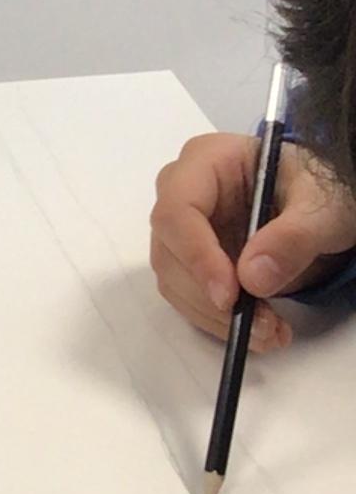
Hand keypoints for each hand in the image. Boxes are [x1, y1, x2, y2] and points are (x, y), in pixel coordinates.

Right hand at [151, 129, 355, 350]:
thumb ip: (293, 236)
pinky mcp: (191, 260)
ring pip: (175, 281)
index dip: (196, 256)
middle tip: (260, 326)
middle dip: (210, 297)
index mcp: (207, 161)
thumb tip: (252, 278)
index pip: (178, 210)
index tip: (229, 296)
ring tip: (270, 333)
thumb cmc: (319, 189)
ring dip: (216, 317)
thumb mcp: (322, 206)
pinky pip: (190, 297)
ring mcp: (184, 229)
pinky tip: (261, 330)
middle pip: (170, 251)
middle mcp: (182, 192)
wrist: (321, 203)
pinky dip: (220, 321)